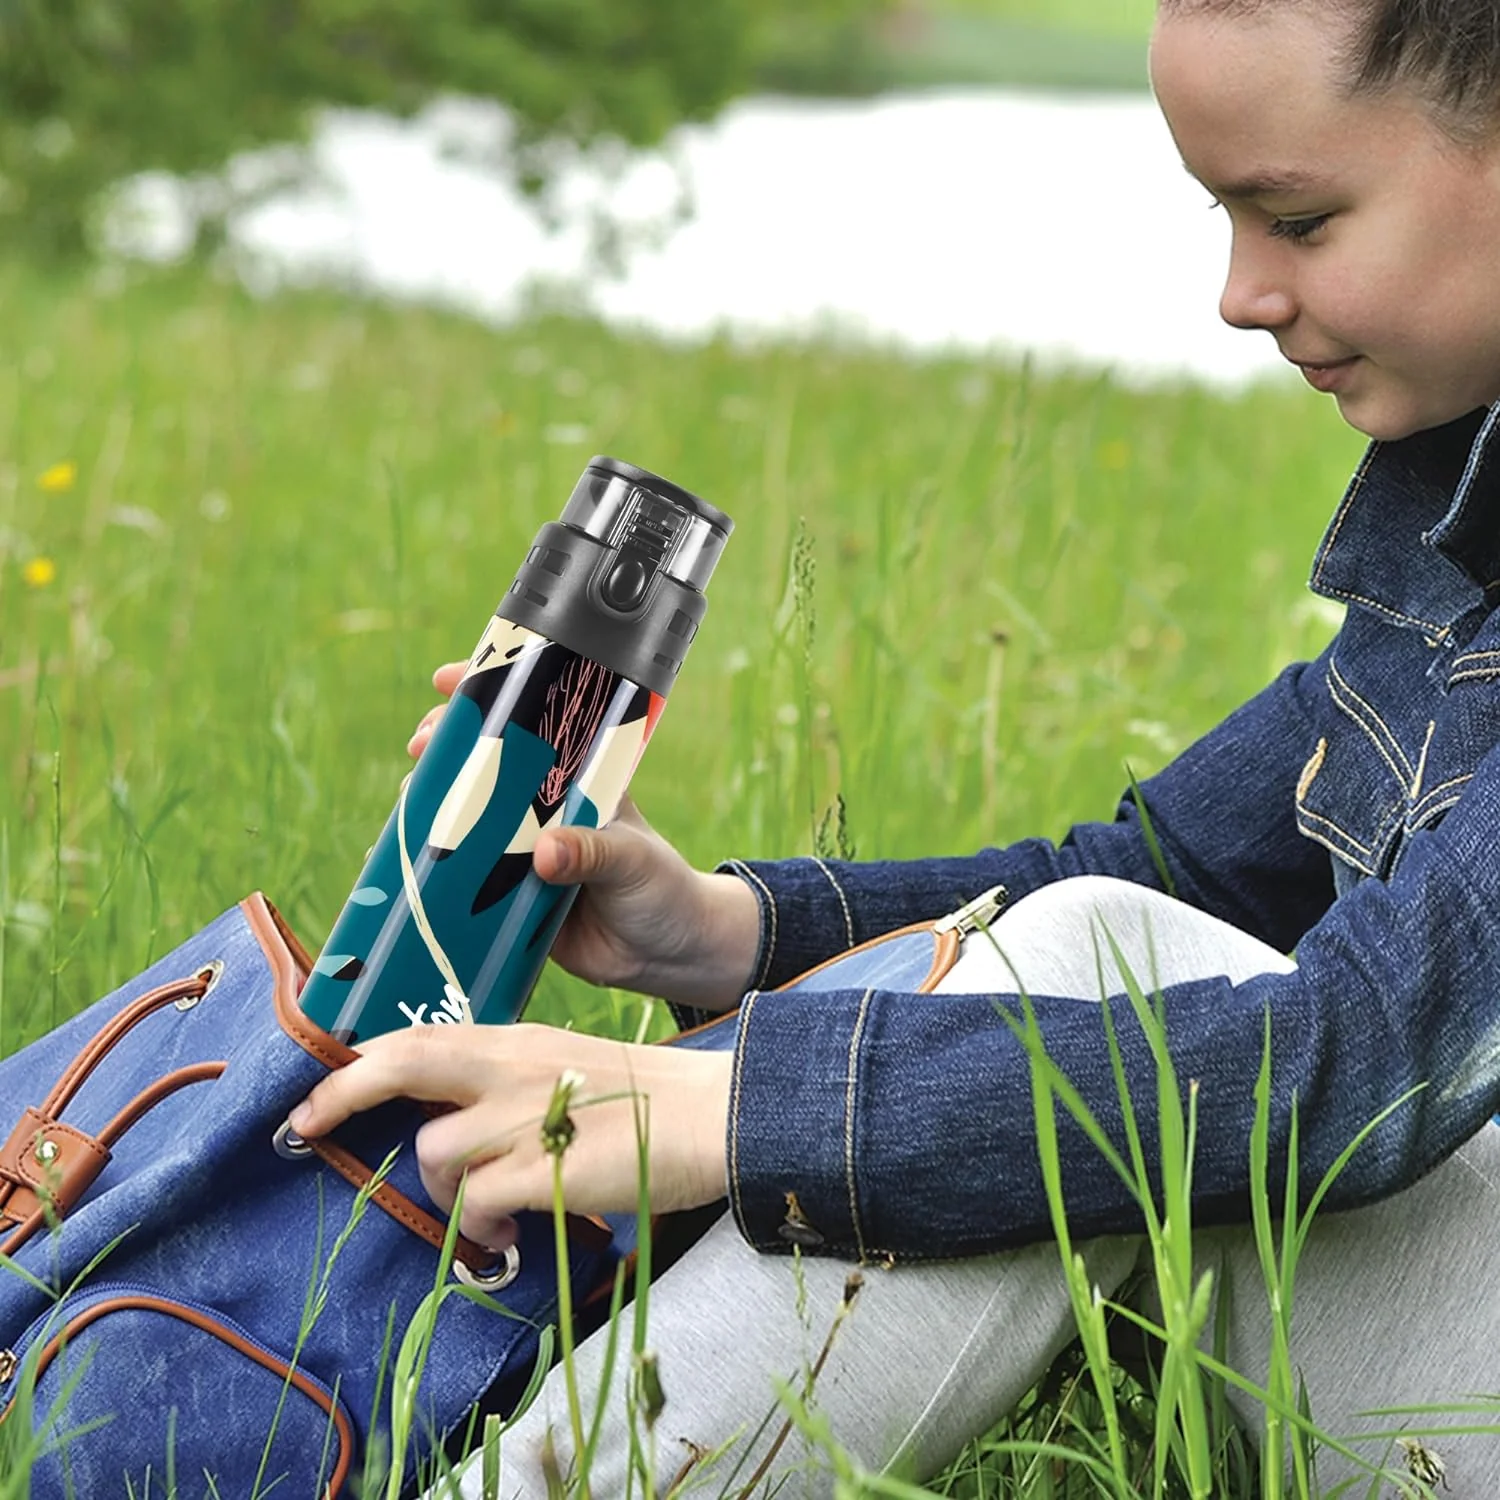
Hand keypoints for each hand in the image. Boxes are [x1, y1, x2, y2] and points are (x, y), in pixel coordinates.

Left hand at [288, 1023, 732, 1251]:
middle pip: (403, 1061)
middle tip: (304, 1126)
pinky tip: (506, 1234)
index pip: (421, 1034)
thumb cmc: (647, 1098)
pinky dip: (478, 1226)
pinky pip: (475, 1202)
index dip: (360, 1057)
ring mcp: (527, 1115)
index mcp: (518, 1041)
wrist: (715, 1112)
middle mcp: (513, 1067)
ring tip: (487, 1215)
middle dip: (341, 1092)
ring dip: (442, 1192)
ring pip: (434, 1150)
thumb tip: (456, 1127)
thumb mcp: (569, 1068)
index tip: (318, 1083)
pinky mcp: (546, 1168)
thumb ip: (511, 1083)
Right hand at [408, 662, 759, 1011]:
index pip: (533, 724)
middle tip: (422, 745)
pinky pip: (464, 877)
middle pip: (487, 764)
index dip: (491, 695)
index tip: (448, 681)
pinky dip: (434, 865)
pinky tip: (403, 860)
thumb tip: (543, 853)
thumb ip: (591, 853)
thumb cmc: (660, 887)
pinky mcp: (510, 897)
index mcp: (578, 780)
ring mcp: (523, 850)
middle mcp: (545, 809)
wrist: (666, 954)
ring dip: (433, 803)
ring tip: (411, 796)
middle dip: (448, 746)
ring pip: (468, 818)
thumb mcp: (631, 860)